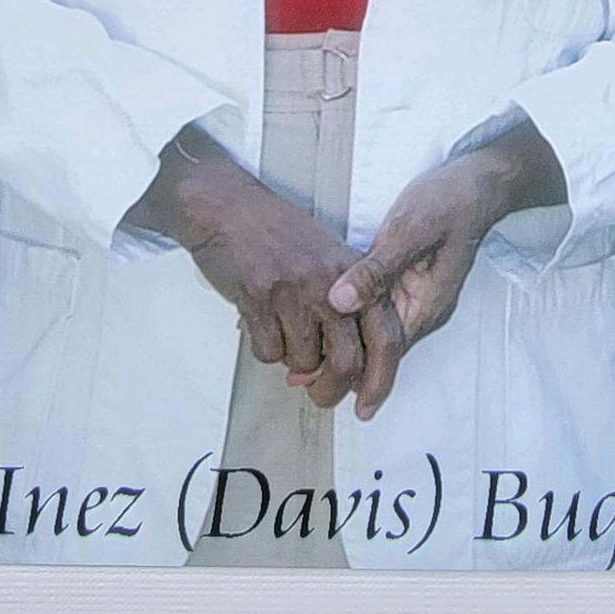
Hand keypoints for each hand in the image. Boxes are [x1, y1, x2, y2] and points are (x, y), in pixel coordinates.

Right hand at [122, 128, 404, 411]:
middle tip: (319, 394)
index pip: (386, 337)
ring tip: (282, 331)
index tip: (368, 405)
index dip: (381, 380)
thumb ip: (345, 311)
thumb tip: (347, 370)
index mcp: (356, 274)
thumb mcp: (329, 260)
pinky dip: (264, 347)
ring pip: (303, 362)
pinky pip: (268, 352)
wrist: (228, 207)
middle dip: (331, 390)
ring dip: (291, 361)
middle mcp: (331, 285)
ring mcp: (294, 293)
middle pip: (346, 362)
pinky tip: (260, 321)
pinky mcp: (258, 300)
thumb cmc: (280, 234)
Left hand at [327, 124, 567, 406]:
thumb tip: (339, 302)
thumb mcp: (409, 233)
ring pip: (374, 328)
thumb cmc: (448, 203)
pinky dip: (350, 312)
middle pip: (377, 347)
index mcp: (426, 306)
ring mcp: (414, 292)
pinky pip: (375, 303)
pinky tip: (323, 312)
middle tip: (296, 377)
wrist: (478, 180)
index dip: (345, 367)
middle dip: (340, 362)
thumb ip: (376, 269)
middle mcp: (421, 307)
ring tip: (301, 356)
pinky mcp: (405, 275)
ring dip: (343, 340)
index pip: (383, 353)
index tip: (309, 378)